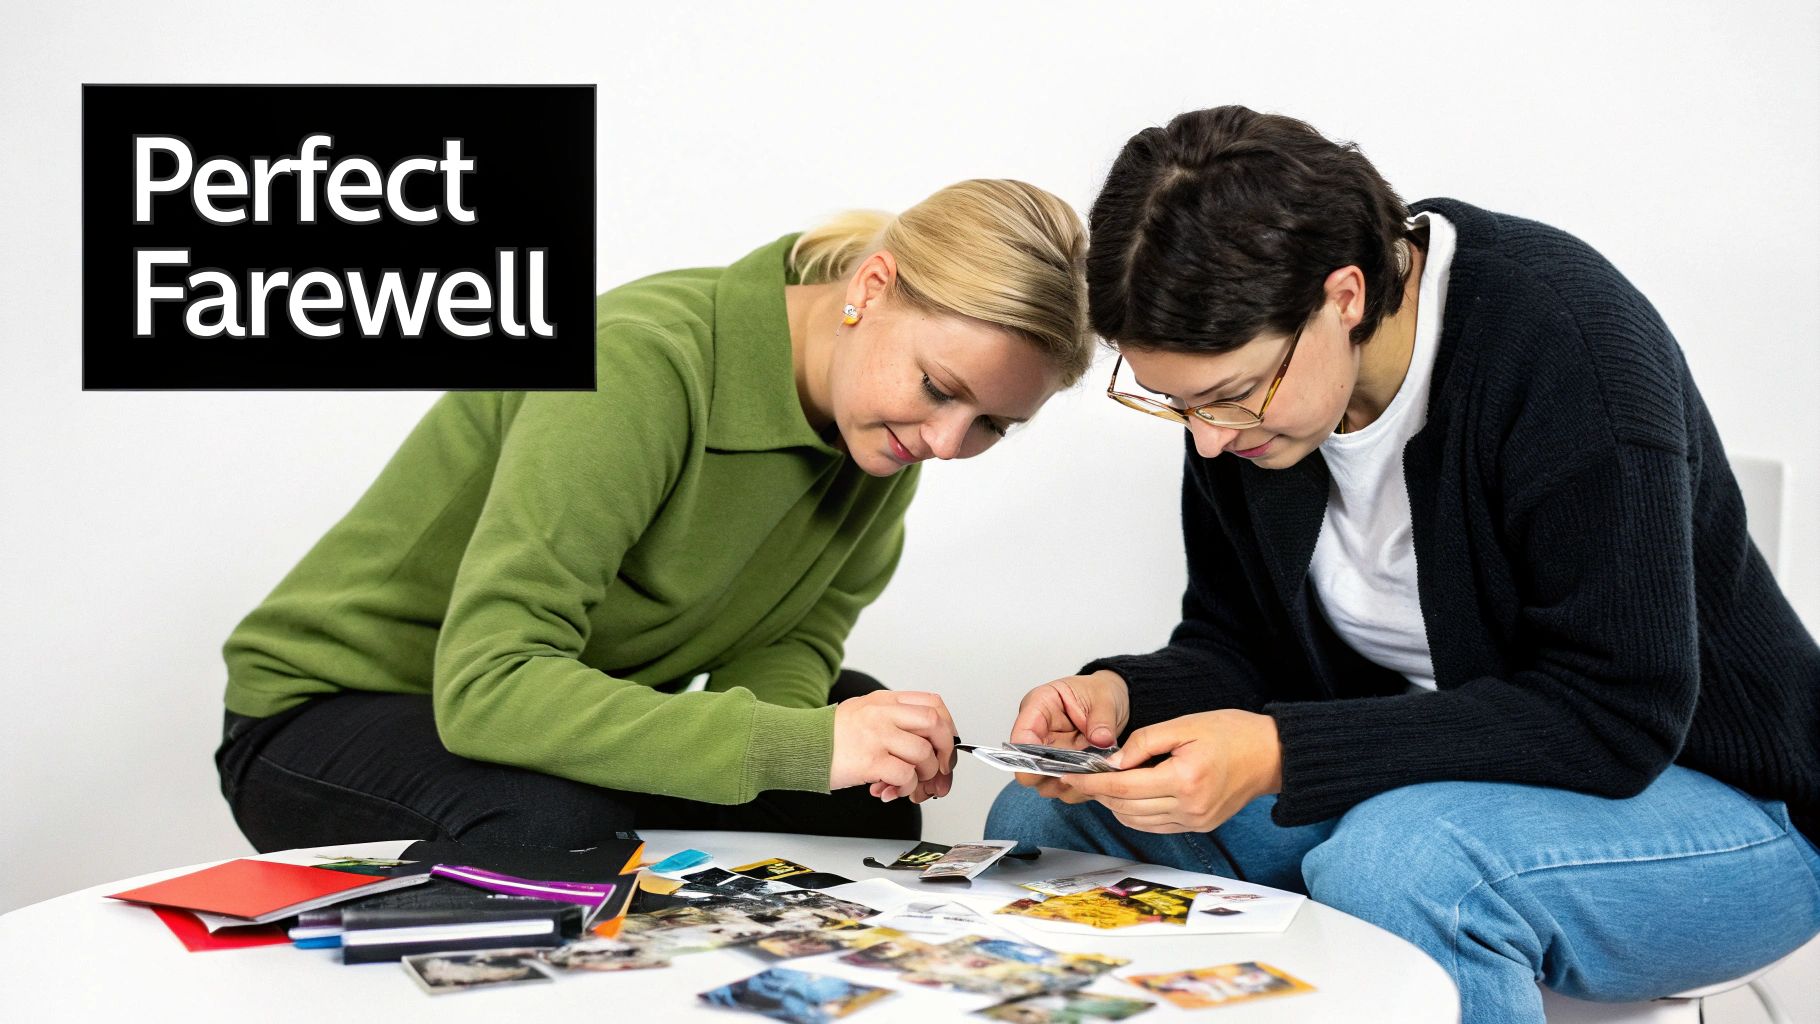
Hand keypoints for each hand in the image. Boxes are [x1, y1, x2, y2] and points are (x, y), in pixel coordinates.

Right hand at [830, 690, 956, 802]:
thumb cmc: (830, 736)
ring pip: (924, 754)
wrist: (798, 746)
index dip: (947, 727)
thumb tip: (925, 747)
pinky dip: (906, 788)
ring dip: (924, 775)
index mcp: (885, 701)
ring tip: (910, 784)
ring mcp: (877, 735)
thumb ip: (893, 722)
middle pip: (935, 725)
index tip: (945, 746)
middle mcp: (883, 713)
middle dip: (945, 752)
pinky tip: (892, 790)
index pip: (933, 704)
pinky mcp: (870, 760)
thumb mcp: (863, 713)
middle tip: (939, 770)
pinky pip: (905, 775)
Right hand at [1006, 671, 1128, 803]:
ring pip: (1044, 783)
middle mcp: (1038, 733)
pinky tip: (1094, 780)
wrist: (1111, 701)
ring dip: (1066, 785)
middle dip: (1050, 775)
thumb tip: (1101, 740)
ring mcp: (1049, 754)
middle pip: (1027, 766)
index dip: (1027, 755)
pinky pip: (1063, 789)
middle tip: (1077, 774)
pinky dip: (1078, 789)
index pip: (1022, 734)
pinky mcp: (1062, 768)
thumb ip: (1102, 719)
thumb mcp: (1105, 699)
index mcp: (1040, 707)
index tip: (1046, 766)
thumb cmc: (1099, 693)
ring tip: (1090, 777)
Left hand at [1058, 709, 1282, 832]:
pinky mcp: (1198, 825)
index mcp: (1185, 779)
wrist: (1271, 755)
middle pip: (1127, 808)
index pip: (1124, 788)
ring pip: (1137, 821)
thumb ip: (1144, 741)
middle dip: (1099, 793)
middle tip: (1081, 776)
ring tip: (1102, 784)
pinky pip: (1155, 825)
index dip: (1093, 782)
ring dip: (1115, 805)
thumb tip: (1112, 761)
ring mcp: (1195, 820)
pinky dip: (1135, 812)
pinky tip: (1128, 795)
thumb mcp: (1184, 725)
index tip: (1071, 775)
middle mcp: (1189, 807)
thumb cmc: (1232, 733)